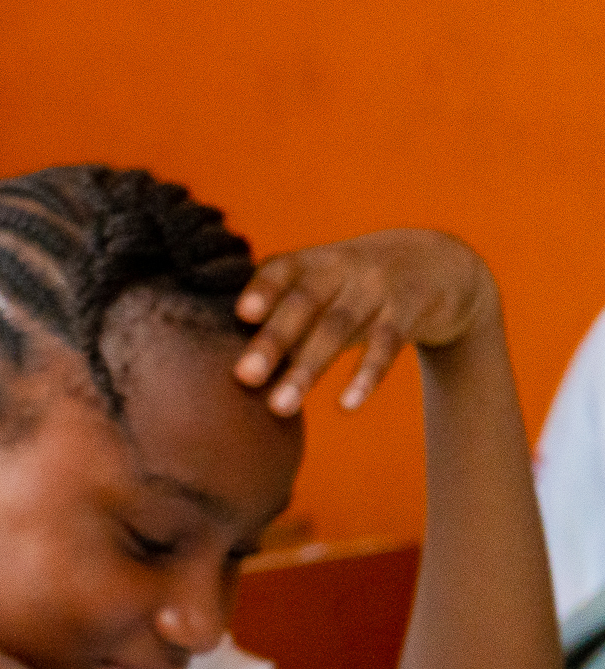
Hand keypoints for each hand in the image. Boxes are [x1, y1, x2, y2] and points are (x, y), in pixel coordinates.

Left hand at [235, 229, 499, 415]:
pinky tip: (347, 404)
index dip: (263, 289)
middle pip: (304, 303)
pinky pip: (387, 344)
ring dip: (308, 369)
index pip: (282, 269)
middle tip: (243, 377)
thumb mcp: (323, 290)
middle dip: (273, 340)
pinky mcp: (412, 310)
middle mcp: (343, 268)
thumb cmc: (355, 290)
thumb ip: (281, 321)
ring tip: (279, 408)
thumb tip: (225, 371)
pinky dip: (366, 374)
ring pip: (339, 328)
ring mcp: (379, 287)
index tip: (241, 314)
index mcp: (313, 261)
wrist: (442, 265)